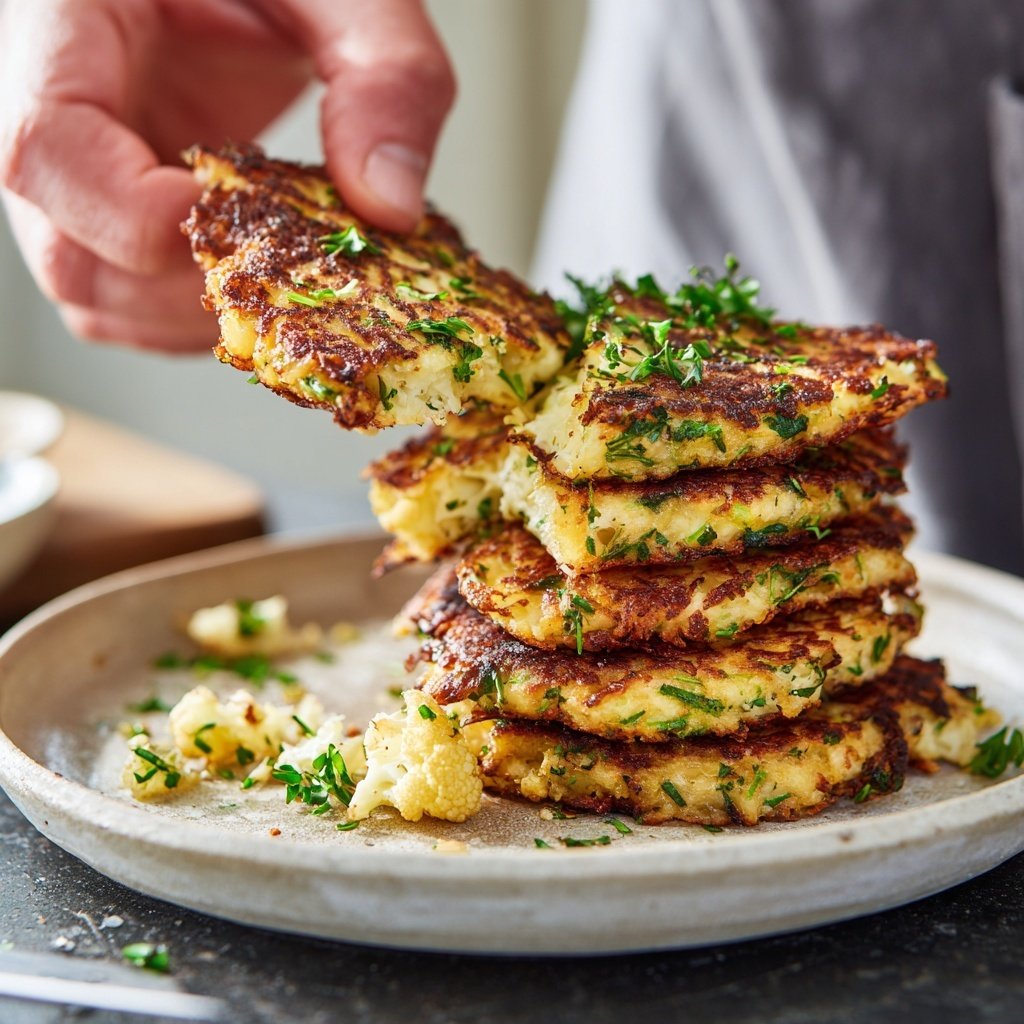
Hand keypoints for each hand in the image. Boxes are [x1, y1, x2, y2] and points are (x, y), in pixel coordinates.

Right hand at [0, 0, 454, 351]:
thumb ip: (385, 70)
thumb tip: (391, 208)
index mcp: (63, 19)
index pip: (45, 151)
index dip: (140, 217)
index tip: (241, 218)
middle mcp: (49, 104)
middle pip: (68, 255)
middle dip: (186, 290)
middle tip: (282, 269)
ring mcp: (81, 166)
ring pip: (89, 293)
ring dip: (189, 317)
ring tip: (274, 279)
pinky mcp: (113, 202)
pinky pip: (120, 298)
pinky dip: (186, 318)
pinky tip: (250, 283)